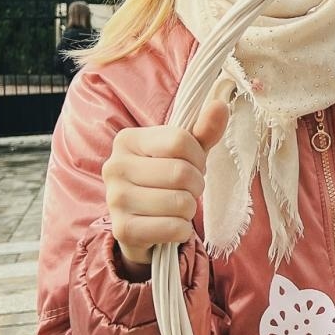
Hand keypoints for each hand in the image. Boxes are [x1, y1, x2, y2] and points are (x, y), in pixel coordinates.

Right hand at [102, 100, 227, 266]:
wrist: (141, 224)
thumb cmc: (165, 180)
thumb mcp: (186, 152)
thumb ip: (204, 130)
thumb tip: (220, 105)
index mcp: (127, 140)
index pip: (180, 141)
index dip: (198, 156)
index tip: (195, 165)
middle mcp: (114, 166)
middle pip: (181, 173)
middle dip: (196, 184)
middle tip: (188, 189)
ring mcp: (115, 199)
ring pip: (180, 202)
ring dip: (190, 208)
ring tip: (178, 206)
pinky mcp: (122, 229)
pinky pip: (173, 228)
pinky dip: (182, 229)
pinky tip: (171, 225)